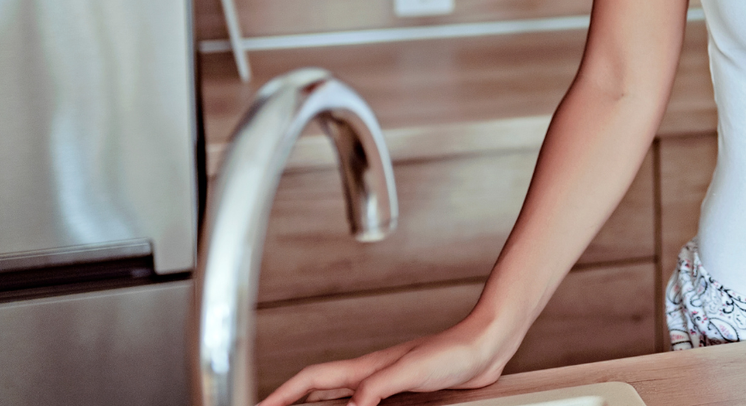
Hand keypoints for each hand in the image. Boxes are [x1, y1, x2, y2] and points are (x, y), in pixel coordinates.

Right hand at [256, 317, 512, 405]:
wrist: (487, 346)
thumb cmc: (455, 350)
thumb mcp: (410, 370)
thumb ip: (377, 387)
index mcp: (365, 368)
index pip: (310, 380)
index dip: (281, 394)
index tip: (258, 405)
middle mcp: (371, 375)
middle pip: (317, 390)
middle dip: (290, 402)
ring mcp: (387, 384)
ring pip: (338, 398)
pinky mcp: (405, 394)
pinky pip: (366, 405)